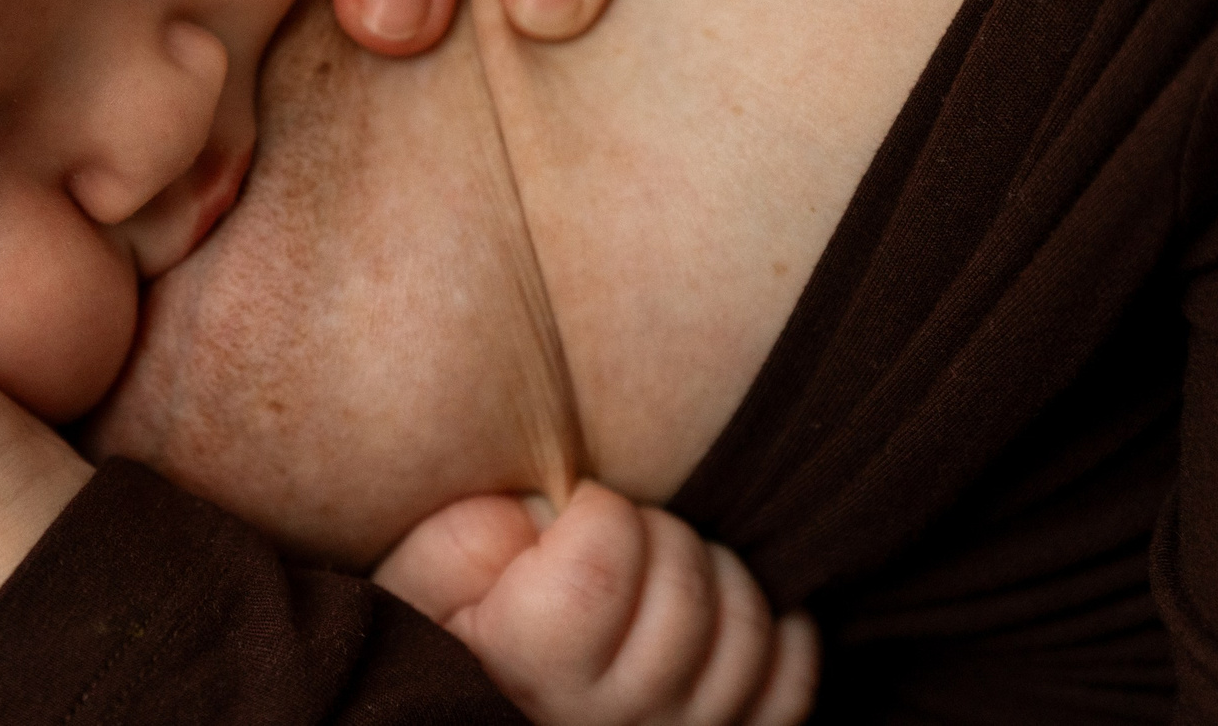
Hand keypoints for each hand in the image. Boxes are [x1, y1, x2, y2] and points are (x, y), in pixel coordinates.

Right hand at [375, 485, 817, 725]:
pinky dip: (771, 628)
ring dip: (712, 577)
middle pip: (685, 588)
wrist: (491, 708)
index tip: (573, 515)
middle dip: (654, 535)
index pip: (602, 562)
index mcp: (533, 671)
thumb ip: (461, 542)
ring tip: (658, 580)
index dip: (597, 512)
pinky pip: (794, 673)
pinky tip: (714, 617)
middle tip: (615, 544)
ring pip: (748, 624)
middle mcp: (617, 722)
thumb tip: (540, 512)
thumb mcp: (423, 586)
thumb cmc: (460, 637)